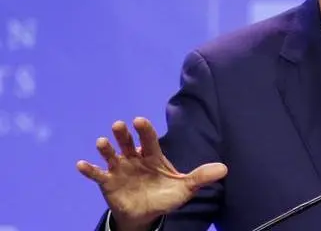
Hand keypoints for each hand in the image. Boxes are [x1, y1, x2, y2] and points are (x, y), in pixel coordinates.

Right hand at [76, 117, 227, 229]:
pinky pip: (97, 175)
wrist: (147, 215)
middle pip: (128, 143)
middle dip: (123, 134)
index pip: (149, 139)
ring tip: (101, 142)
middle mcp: (134, 158)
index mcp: (153, 156)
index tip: (139, 120)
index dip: (144, 130)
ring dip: (106, 149)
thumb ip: (201, 177)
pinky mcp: (108, 183)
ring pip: (111, 155)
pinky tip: (81, 164)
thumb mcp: (185, 188)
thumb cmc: (166, 196)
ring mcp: (120, 169)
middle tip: (120, 125)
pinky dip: (89, 170)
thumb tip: (225, 169)